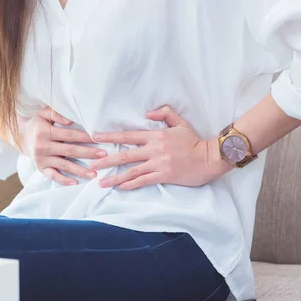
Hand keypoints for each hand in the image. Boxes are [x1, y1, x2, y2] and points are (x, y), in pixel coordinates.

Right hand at [21, 106, 105, 185]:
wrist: (19, 137)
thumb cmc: (37, 123)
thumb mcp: (43, 114)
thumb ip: (56, 113)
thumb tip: (71, 121)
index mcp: (45, 132)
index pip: (69, 135)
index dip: (84, 138)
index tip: (98, 140)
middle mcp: (43, 147)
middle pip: (70, 151)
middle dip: (88, 154)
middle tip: (103, 156)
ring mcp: (41, 159)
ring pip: (64, 165)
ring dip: (80, 170)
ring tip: (94, 174)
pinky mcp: (40, 168)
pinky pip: (53, 176)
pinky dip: (63, 180)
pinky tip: (75, 183)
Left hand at [90, 106, 232, 189]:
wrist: (210, 157)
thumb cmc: (195, 140)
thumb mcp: (180, 122)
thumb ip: (164, 114)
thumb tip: (147, 112)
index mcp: (155, 135)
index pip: (128, 135)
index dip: (110, 136)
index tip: (95, 137)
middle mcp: (154, 149)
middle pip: (124, 154)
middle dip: (106, 160)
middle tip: (91, 164)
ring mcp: (158, 163)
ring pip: (131, 171)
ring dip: (115, 177)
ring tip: (101, 182)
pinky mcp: (164, 175)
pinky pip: (144, 180)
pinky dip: (130, 184)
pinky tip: (120, 187)